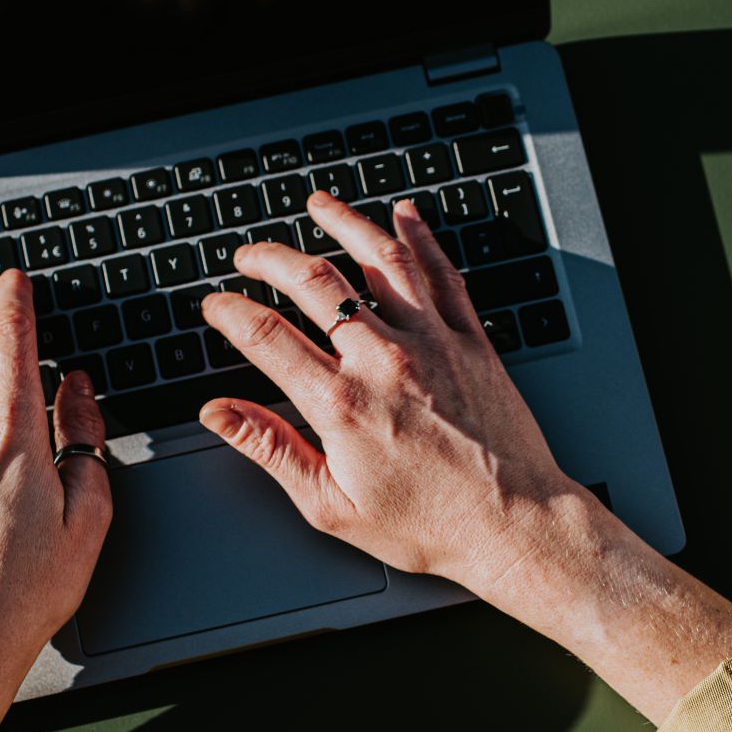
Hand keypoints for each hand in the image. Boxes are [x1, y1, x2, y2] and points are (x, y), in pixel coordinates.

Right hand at [196, 192, 585, 593]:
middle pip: (315, 283)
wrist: (514, 525)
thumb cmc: (430, 525)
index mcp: (341, 405)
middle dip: (272, 259)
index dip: (230, 311)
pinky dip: (421, 238)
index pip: (266, 336)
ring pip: (381, 260)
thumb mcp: (332, 506)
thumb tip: (220, 415)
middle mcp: (384, 362)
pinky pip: (443, 274)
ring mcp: (432, 344)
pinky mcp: (471, 341)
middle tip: (251, 256)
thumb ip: (272, 450)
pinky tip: (405, 217)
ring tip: (319, 206)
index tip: (216, 304)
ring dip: (344, 223)